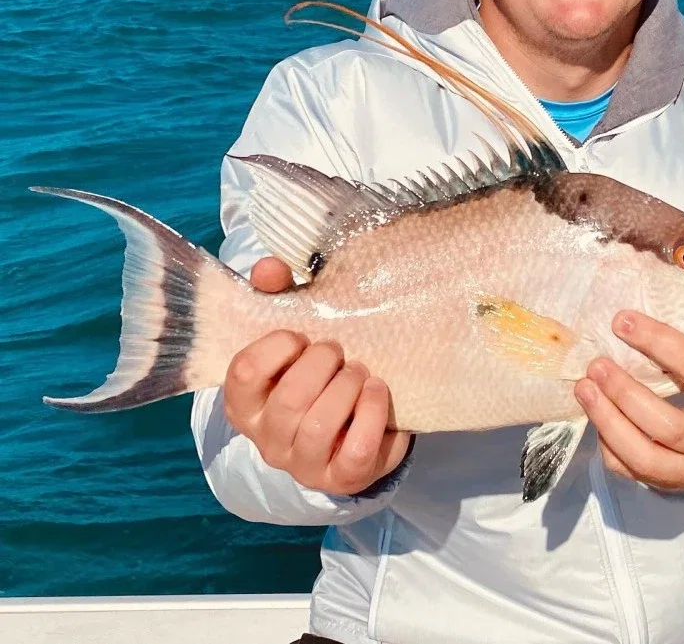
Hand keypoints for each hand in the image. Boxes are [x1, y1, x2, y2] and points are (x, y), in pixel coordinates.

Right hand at [223, 256, 412, 495]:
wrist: (349, 423)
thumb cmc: (313, 370)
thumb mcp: (292, 332)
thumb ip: (277, 292)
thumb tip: (269, 268)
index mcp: (245, 403)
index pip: (244, 374)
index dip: (276, 346)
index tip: (299, 335)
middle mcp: (267, 439)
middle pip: (289, 401)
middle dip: (321, 365)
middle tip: (338, 351)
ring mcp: (304, 464)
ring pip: (321, 427)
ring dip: (347, 387)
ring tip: (359, 371)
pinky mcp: (343, 478)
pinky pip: (358, 451)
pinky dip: (373, 414)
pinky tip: (378, 391)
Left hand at [574, 311, 683, 492]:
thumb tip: (629, 323)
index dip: (656, 342)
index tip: (621, 321)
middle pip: (667, 425)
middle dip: (624, 393)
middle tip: (595, 365)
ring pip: (647, 458)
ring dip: (608, 422)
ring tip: (584, 390)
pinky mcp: (679, 486)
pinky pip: (635, 473)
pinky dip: (609, 447)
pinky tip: (597, 419)